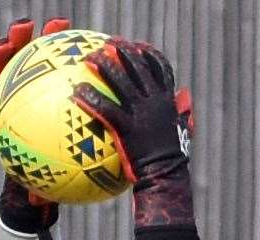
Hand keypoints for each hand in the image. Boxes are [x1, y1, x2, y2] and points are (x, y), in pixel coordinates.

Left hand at [0, 18, 66, 232]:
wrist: (45, 169)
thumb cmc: (40, 179)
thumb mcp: (39, 188)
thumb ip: (35, 193)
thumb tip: (37, 205)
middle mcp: (8, 95)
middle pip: (0, 65)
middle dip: (7, 48)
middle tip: (21, 36)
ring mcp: (26, 83)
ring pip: (26, 54)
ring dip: (38, 36)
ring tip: (57, 24)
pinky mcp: (46, 77)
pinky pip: (56, 58)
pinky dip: (69, 48)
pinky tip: (90, 40)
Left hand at [74, 40, 191, 185]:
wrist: (165, 176)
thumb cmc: (171, 160)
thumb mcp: (182, 132)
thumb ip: (182, 112)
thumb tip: (184, 95)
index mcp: (167, 101)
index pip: (161, 69)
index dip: (149, 55)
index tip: (138, 46)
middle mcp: (155, 102)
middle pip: (138, 68)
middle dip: (123, 52)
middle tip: (109, 44)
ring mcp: (141, 113)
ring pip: (121, 82)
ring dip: (105, 66)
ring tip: (90, 57)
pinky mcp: (127, 128)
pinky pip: (105, 109)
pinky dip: (90, 98)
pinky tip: (76, 92)